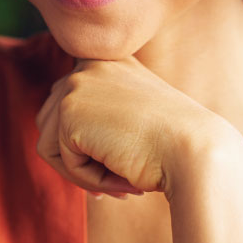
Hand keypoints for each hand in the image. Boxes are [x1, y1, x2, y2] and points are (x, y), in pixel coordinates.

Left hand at [35, 56, 229, 198]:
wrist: (195, 151)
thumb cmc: (173, 145)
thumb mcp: (135, 119)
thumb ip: (97, 119)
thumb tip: (47, 144)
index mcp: (108, 61)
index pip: (71, 105)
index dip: (87, 143)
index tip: (119, 165)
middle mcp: (88, 65)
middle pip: (52, 123)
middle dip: (79, 158)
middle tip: (118, 182)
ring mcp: (75, 84)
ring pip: (50, 143)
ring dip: (83, 171)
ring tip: (122, 180)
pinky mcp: (68, 111)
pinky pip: (60, 160)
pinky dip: (87, 179)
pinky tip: (121, 176)